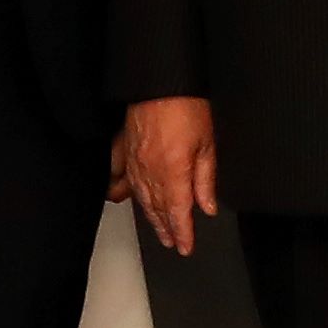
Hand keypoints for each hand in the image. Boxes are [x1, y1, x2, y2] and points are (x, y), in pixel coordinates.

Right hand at [116, 98, 219, 255]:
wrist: (160, 81)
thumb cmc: (186, 106)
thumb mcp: (207, 145)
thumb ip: (205, 180)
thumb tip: (207, 206)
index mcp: (173, 173)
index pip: (178, 213)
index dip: (182, 233)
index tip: (185, 246)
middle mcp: (150, 172)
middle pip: (157, 208)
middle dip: (166, 228)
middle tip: (172, 241)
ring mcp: (133, 161)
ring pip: (140, 197)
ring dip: (149, 215)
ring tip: (156, 227)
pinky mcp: (125, 148)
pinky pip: (120, 176)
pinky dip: (122, 189)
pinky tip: (120, 197)